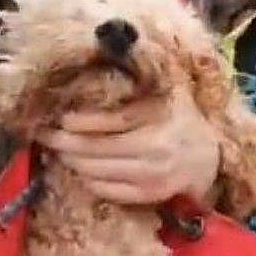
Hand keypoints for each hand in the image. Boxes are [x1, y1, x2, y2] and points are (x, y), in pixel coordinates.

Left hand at [35, 85, 219, 204]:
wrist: (209, 158)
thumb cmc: (179, 118)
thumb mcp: (167, 92)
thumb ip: (141, 79)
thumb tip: (98, 59)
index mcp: (160, 118)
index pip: (114, 121)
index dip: (83, 121)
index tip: (62, 118)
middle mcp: (157, 148)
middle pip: (98, 149)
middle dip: (64, 143)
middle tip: (45, 135)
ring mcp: (153, 176)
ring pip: (97, 172)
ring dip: (71, 161)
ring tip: (57, 150)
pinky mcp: (149, 195)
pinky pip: (107, 191)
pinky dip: (87, 180)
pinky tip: (79, 168)